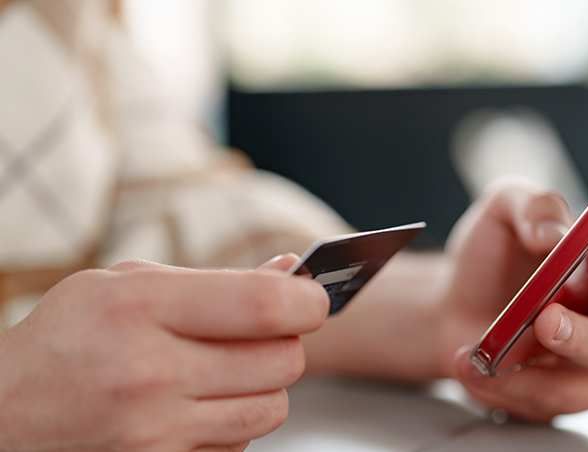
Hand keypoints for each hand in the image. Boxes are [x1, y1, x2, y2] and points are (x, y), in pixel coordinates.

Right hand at [0, 255, 326, 451]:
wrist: (5, 416)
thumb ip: (215, 280)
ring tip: (224, 368)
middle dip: (286, 341)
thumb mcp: (126, 284)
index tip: (315, 295)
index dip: (307, 299)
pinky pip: (242, 443)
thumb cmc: (70, 338)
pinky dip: (237, 421)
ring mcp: (156, 432)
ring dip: (264, 384)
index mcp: (138, 309)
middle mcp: (150, 374)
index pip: (264, 306)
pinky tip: (200, 403)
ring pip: (273, 407)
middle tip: (260, 330)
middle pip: (282, 360)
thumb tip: (293, 273)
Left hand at [437, 181, 587, 421]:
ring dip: (580, 334)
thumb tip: (557, 233)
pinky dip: (515, 379)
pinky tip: (476, 361)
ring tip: (546, 320)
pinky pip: (556, 393)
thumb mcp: (504, 208)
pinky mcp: (563, 389)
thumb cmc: (494, 255)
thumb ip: (534, 205)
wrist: (449, 305)